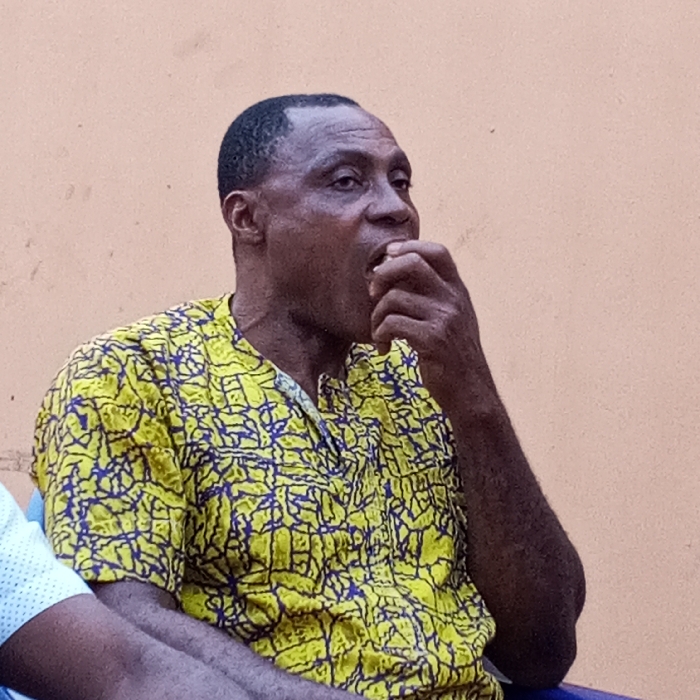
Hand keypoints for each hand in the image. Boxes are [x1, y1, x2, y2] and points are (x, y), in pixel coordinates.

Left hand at [369, 240, 496, 415]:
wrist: (471, 392)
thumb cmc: (453, 356)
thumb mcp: (452, 319)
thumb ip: (433, 296)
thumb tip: (394, 272)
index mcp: (458, 290)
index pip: (437, 251)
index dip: (408, 246)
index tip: (387, 256)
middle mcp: (454, 299)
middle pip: (412, 263)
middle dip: (383, 273)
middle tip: (373, 293)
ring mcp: (445, 318)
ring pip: (394, 298)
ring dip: (376, 316)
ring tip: (379, 333)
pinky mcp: (433, 340)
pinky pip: (392, 324)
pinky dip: (380, 335)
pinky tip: (384, 348)